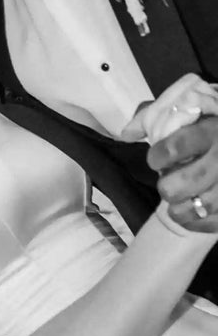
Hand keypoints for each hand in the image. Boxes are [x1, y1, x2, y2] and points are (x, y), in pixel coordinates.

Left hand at [122, 73, 217, 232]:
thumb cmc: (205, 125)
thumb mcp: (186, 112)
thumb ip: (154, 118)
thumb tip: (126, 134)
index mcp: (211, 130)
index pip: (180, 145)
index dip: (160, 156)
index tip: (154, 159)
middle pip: (193, 178)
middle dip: (170, 186)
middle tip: (165, 185)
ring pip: (205, 204)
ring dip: (181, 209)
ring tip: (174, 204)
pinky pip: (215, 222)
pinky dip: (197, 223)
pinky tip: (188, 216)